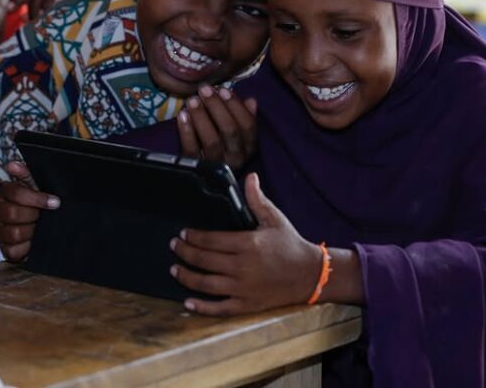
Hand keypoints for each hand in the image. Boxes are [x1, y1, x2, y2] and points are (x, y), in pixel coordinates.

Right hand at [0, 160, 59, 261]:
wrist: (49, 229)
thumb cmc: (40, 205)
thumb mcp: (37, 187)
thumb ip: (27, 175)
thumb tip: (12, 164)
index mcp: (6, 195)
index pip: (13, 192)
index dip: (35, 197)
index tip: (55, 202)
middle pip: (11, 213)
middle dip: (33, 214)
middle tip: (43, 216)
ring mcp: (1, 231)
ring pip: (13, 233)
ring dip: (31, 231)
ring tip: (39, 228)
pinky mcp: (6, 249)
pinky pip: (13, 250)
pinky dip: (27, 247)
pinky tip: (34, 241)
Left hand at [169, 173, 321, 315]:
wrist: (310, 275)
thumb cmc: (290, 245)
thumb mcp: (275, 219)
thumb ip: (258, 200)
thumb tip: (250, 177)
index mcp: (248, 244)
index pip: (211, 240)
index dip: (193, 236)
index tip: (183, 233)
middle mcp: (243, 267)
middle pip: (204, 260)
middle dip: (185, 253)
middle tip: (174, 247)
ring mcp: (244, 289)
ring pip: (207, 285)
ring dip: (187, 277)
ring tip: (174, 270)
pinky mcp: (247, 305)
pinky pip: (220, 309)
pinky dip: (202, 307)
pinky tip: (188, 302)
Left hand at [177, 85, 256, 170]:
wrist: (206, 177)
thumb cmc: (223, 145)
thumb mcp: (238, 134)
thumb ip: (245, 117)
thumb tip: (251, 100)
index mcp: (248, 148)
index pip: (247, 126)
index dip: (236, 106)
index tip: (223, 90)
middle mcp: (236, 158)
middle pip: (230, 130)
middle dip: (217, 107)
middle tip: (204, 89)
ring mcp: (216, 164)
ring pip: (212, 140)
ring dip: (201, 116)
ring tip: (192, 100)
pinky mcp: (197, 168)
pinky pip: (192, 149)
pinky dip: (186, 130)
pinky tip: (182, 115)